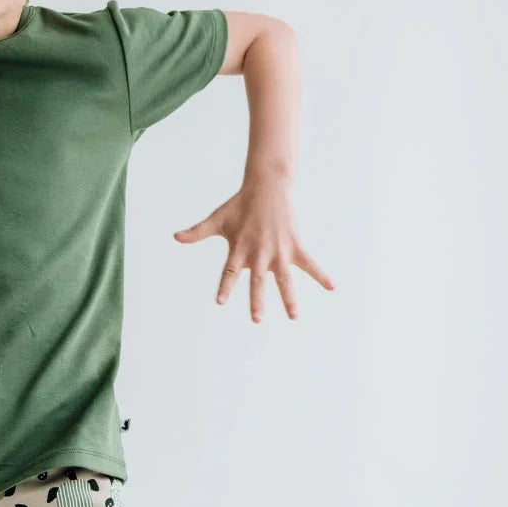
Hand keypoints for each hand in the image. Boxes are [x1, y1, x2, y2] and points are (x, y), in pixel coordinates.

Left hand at [172, 174, 333, 322]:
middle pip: (257, 281)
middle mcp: (259, 253)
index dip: (225, 286)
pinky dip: (321, 275)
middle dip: (257, 300)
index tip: (220, 301)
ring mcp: (279, 251)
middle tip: (256, 319)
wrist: (266, 187)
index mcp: (239, 249)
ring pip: (285, 279)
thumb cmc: (240, 205)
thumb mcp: (217, 220)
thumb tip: (175, 237)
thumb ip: (197, 232)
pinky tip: (332, 287)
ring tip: (293, 317)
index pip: (229, 272)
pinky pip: (309, 264)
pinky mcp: (294, 246)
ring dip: (289, 298)